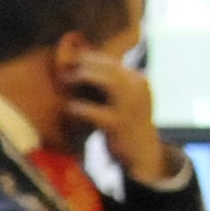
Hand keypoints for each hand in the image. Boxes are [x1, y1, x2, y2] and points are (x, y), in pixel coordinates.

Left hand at [59, 37, 181, 190]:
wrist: (143, 151)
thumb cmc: (126, 122)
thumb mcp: (123, 98)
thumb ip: (109, 83)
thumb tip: (80, 66)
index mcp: (139, 81)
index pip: (113, 62)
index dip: (90, 58)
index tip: (72, 60)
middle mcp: (139, 91)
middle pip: (112, 68)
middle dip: (86, 64)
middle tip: (66, 70)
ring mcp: (131, 108)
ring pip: (110, 83)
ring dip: (85, 77)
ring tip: (67, 81)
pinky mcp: (120, 125)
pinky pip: (98, 113)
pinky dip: (81, 108)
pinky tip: (70, 107)